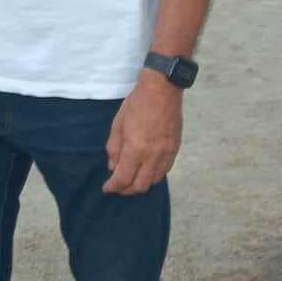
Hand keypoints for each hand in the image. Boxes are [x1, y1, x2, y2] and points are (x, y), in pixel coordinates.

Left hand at [103, 72, 183, 195]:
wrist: (162, 90)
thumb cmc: (137, 104)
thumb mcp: (118, 124)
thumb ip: (114, 148)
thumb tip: (113, 166)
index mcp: (135, 149)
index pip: (123, 178)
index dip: (113, 187)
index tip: (107, 188)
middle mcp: (152, 156)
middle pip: (139, 185)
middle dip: (126, 190)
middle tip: (118, 186)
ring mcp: (166, 153)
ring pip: (154, 180)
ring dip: (141, 183)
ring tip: (132, 178)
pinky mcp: (175, 149)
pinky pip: (165, 170)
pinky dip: (154, 175)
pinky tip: (146, 170)